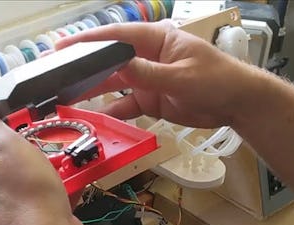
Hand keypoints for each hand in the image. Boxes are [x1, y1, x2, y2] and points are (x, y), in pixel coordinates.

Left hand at [0, 92, 89, 224]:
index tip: (13, 119)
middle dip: (16, 149)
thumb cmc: (27, 190)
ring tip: (52, 161)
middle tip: (37, 139)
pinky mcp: (26, 222)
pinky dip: (44, 190)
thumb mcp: (3, 142)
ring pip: (16, 181)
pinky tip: (58, 188)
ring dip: (32, 170)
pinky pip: (32, 199)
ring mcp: (5, 210)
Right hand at [56, 20, 256, 128]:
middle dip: (84, 68)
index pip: (116, 37)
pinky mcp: (151, 100)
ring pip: (113, 84)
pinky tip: (94, 117)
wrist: (238, 104)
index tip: (63, 48)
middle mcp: (147, 57)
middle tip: (56, 74)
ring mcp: (147, 79)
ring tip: (66, 97)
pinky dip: (111, 111)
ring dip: (92, 91)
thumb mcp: (182, 77)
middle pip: (109, 61)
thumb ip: (148, 74)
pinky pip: (126, 105)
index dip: (88, 42)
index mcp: (156, 40)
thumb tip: (119, 66)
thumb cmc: (217, 80)